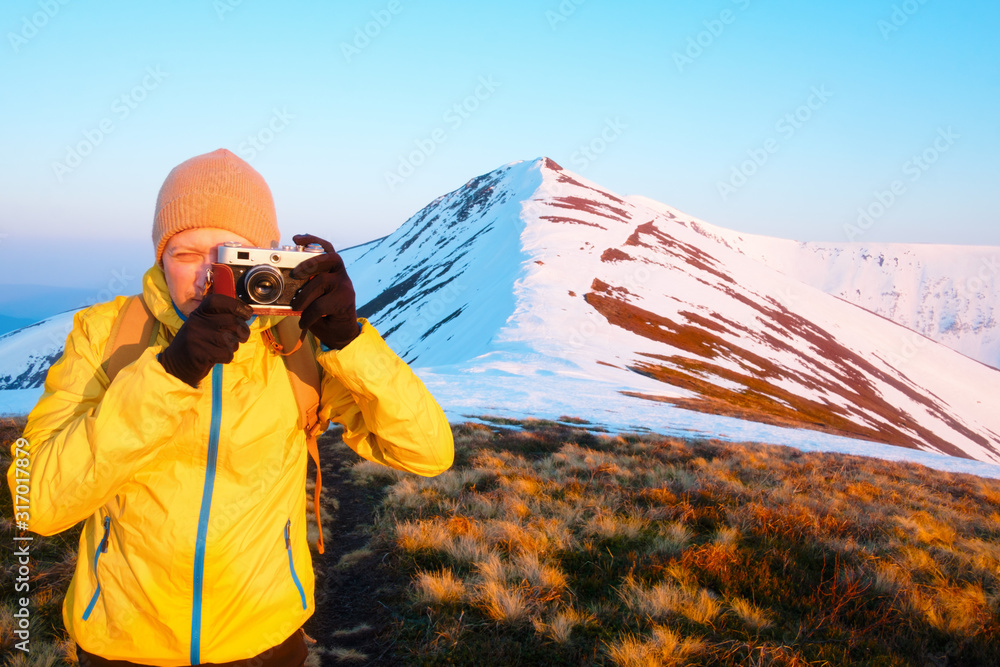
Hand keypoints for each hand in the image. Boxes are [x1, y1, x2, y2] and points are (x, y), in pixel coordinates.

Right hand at [158, 294, 251, 386]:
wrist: (175, 366)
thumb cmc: (196, 345)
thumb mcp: (203, 326)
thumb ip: (219, 318)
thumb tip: (244, 314)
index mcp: (198, 313)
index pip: (218, 301)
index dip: (236, 305)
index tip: (247, 313)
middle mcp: (196, 322)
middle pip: (232, 321)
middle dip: (242, 331)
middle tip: (241, 337)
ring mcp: (197, 337)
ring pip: (231, 339)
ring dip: (233, 346)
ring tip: (224, 348)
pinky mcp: (200, 353)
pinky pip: (226, 353)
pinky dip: (227, 357)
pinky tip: (218, 358)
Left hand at [289, 233, 359, 349]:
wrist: (341, 334)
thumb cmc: (323, 314)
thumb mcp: (311, 298)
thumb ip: (303, 288)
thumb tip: (282, 286)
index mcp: (332, 271)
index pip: (326, 249)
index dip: (312, 240)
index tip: (295, 238)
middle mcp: (341, 275)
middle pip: (328, 258)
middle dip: (309, 262)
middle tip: (295, 274)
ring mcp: (345, 287)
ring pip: (322, 281)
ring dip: (304, 295)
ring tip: (295, 307)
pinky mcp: (345, 301)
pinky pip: (320, 304)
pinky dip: (308, 314)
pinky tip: (304, 321)